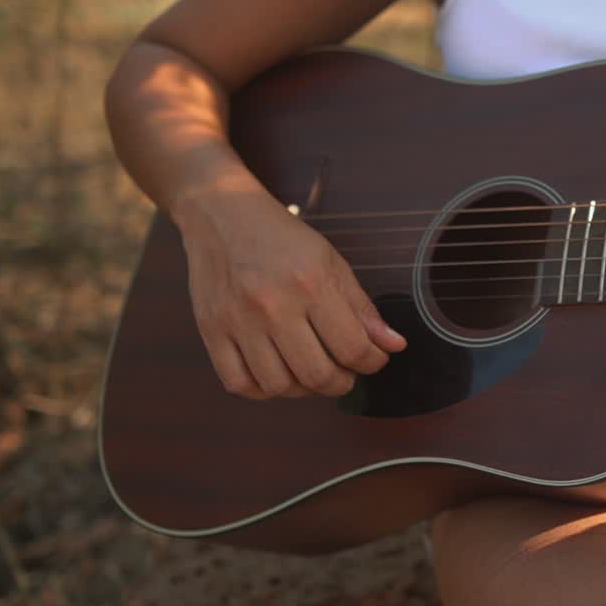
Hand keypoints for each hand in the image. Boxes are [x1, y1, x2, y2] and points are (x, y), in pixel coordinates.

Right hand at [176, 188, 406, 398]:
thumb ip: (362, 308)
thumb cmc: (282, 239)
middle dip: (341, 383)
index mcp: (311, 284)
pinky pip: (238, 384)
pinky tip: (277, 373)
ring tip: (310, 372)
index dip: (372, 363)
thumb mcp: (332, 263)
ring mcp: (238, 321)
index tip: (373, 360)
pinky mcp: (211, 331)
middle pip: (316, 375)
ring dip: (302, 390)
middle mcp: (273, 306)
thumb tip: (394, 345)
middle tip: (345, 374)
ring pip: (277, 387)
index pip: (353, 348)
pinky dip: (262, 390)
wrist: (224, 215)